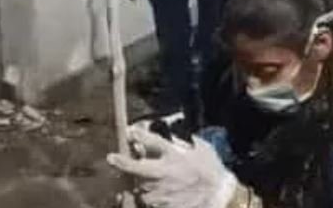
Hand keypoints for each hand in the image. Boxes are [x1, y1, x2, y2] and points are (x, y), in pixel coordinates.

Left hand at [107, 127, 237, 207]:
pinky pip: (148, 202)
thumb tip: (169, 136)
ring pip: (140, 187)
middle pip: (137, 168)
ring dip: (138, 182)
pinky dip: (147, 197)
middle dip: (123, 163)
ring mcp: (163, 192)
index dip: (138, 135)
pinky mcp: (163, 206)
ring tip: (143, 179)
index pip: (153, 142)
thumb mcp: (199, 148)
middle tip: (112, 158)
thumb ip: (181, 142)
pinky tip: (151, 193)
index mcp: (175, 156)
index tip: (128, 131)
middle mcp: (166, 173)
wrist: (220, 194)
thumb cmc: (210, 169)